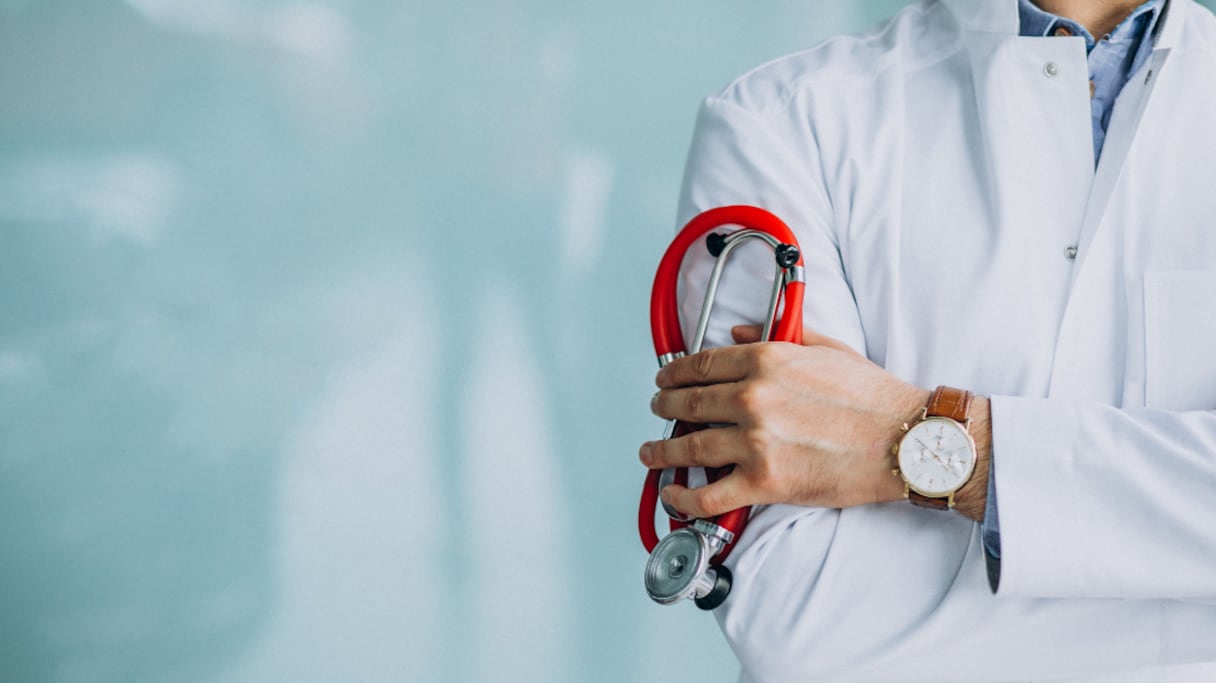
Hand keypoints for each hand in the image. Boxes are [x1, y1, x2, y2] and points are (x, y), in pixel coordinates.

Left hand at [640, 325, 929, 518]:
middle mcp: (753, 398)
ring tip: (652, 452)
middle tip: (657, 410)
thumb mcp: (826, 349)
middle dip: (664, 407)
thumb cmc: (874, 398)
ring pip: (688, 448)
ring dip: (662, 451)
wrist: (905, 441)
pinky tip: (673, 495)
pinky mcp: (764, 483)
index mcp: (766, 361)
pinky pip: (708, 495)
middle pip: (688, 403)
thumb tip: (739, 333)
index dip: (675, 373)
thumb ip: (778, 337)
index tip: (665, 379)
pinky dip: (683, 499)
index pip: (702, 365)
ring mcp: (755, 443)